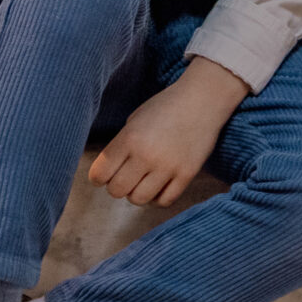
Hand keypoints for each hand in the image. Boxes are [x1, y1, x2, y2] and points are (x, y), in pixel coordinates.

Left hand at [89, 57, 248, 206]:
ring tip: (142, 181)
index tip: (104, 175)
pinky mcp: (187, 174)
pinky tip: (158, 186)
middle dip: (117, 186)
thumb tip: (109, 173)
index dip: (98, 177)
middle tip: (125, 177)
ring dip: (136, 193)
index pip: (100, 174)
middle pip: (117, 190)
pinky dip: (157, 198)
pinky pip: (164, 201)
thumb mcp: (135, 120)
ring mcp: (168, 167)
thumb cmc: (165, 107)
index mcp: (129, 138)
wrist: (202, 99)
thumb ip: (121, 145)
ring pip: (139, 200)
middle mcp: (146, 155)